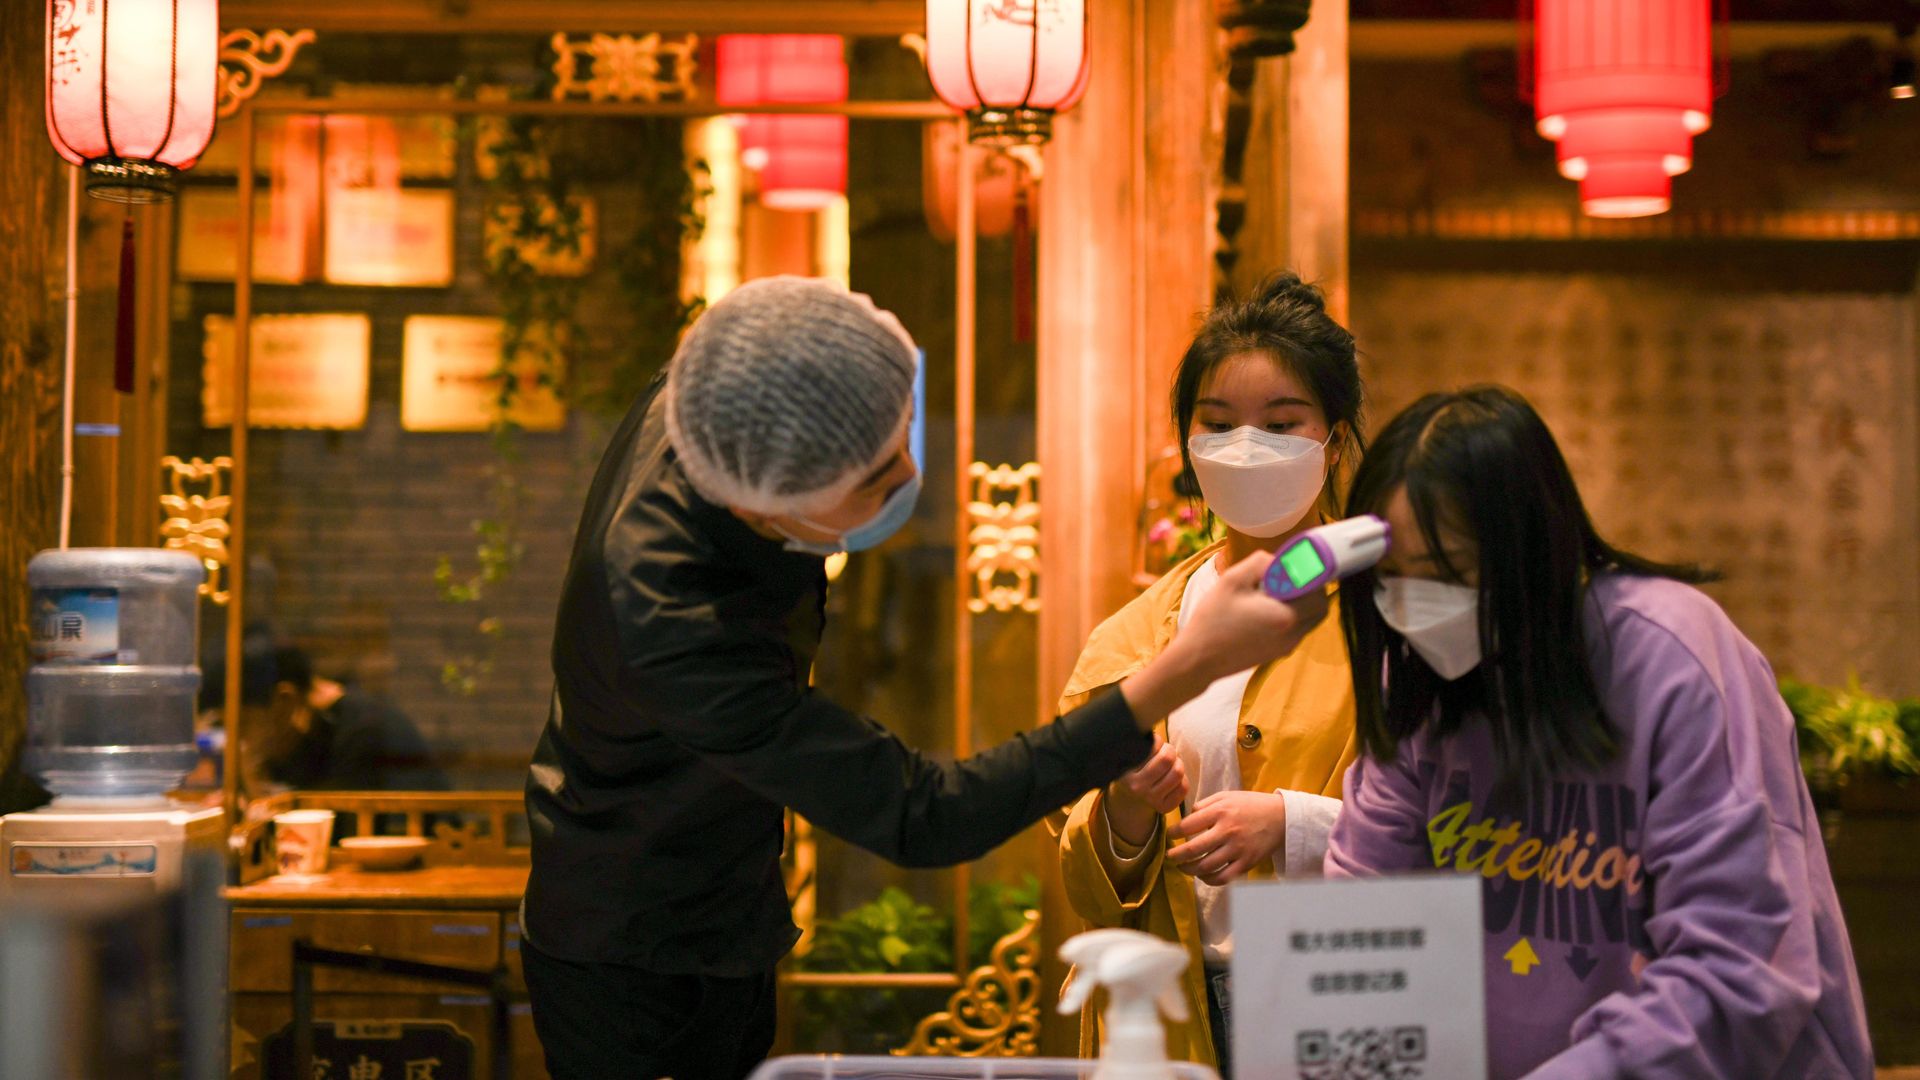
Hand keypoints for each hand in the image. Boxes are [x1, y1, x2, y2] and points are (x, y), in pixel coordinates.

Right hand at [1106, 734, 1187, 845]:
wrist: (1129, 797)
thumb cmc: (1134, 766)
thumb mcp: (1131, 752)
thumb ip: (1141, 739)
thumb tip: (1153, 715)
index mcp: (1126, 772)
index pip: (1154, 746)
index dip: (1158, 742)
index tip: (1153, 746)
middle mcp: (1137, 788)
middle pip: (1169, 759)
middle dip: (1171, 751)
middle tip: (1166, 752)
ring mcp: (1151, 800)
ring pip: (1178, 772)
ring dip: (1177, 764)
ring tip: (1170, 765)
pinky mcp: (1164, 808)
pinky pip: (1184, 787)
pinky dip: (1182, 779)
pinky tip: (1172, 778)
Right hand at [1120, 553, 1327, 729]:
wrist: (1198, 659)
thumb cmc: (1213, 619)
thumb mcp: (1232, 580)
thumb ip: (1261, 562)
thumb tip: (1279, 560)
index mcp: (1286, 615)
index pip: (1317, 589)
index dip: (1309, 572)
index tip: (1294, 563)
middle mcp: (1293, 633)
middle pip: (1320, 607)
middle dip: (1309, 589)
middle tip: (1287, 577)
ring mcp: (1287, 646)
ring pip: (1311, 620)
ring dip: (1301, 603)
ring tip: (1274, 593)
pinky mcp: (1279, 652)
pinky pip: (1297, 629)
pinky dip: (1291, 615)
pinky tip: (1265, 609)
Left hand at [1167, 789, 1287, 886]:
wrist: (1281, 816)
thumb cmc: (1250, 805)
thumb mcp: (1226, 796)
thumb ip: (1205, 804)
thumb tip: (1187, 817)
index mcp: (1220, 812)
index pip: (1187, 826)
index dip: (1173, 833)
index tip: (1169, 837)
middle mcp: (1227, 831)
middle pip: (1193, 849)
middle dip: (1176, 856)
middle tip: (1170, 857)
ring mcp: (1238, 849)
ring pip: (1205, 867)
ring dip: (1189, 869)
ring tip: (1183, 867)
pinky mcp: (1247, 863)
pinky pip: (1223, 878)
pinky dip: (1208, 880)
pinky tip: (1202, 876)